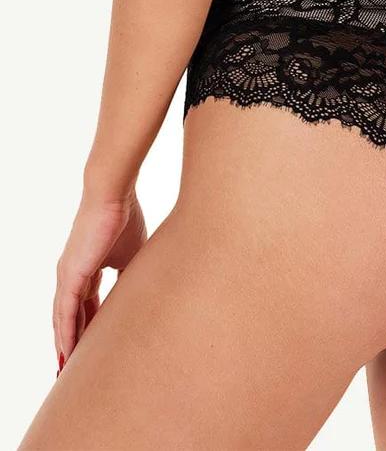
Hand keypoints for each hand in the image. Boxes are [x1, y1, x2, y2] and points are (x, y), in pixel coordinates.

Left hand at [53, 191, 146, 372]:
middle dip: (71, 343)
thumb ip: (130, 276)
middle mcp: (71, 275)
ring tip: (67, 371)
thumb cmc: (124, 217)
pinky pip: (64, 313)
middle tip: (73, 370)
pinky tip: (67, 354)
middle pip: (69, 317)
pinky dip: (65, 335)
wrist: (113, 196)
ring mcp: (68, 276)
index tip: (92, 349)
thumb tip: (140, 295)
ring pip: (63, 319)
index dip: (87, 328)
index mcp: (87, 269)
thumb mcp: (131, 254)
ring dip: (64, 346)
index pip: (84, 306)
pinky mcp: (70, 275)